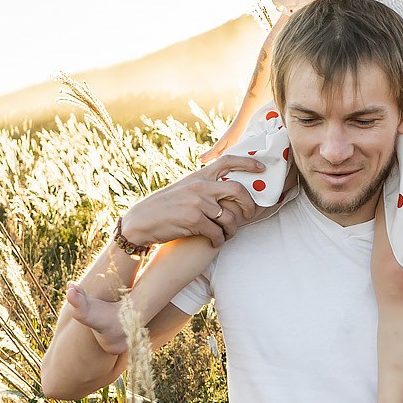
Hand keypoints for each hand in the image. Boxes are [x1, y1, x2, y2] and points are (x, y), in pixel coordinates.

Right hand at [120, 156, 264, 247]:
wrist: (141, 221)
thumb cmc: (164, 207)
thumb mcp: (184, 188)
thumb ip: (202, 186)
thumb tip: (224, 190)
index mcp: (199, 176)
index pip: (228, 161)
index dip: (248, 162)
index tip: (261, 167)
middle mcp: (200, 186)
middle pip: (237, 190)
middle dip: (249, 205)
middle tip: (249, 215)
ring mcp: (197, 203)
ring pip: (229, 217)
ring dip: (232, 230)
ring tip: (227, 235)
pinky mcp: (193, 220)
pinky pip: (217, 233)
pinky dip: (219, 240)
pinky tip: (214, 242)